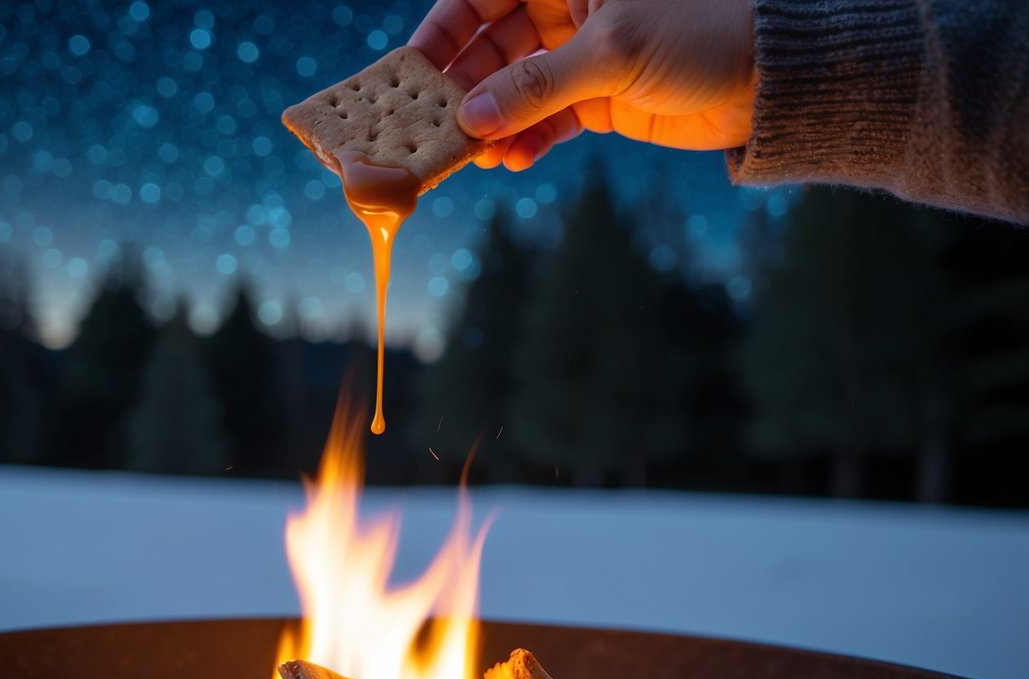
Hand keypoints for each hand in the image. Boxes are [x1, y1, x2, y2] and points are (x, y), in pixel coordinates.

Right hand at [408, 0, 756, 169]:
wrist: (768, 77)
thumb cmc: (701, 31)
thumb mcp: (611, 52)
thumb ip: (536, 86)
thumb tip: (470, 116)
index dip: (443, 29)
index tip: (413, 68)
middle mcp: (566, 10)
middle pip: (490, 46)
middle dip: (463, 87)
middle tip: (435, 125)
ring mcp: (580, 57)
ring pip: (514, 90)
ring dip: (491, 122)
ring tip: (473, 153)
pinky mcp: (599, 100)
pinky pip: (547, 121)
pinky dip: (528, 141)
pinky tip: (511, 160)